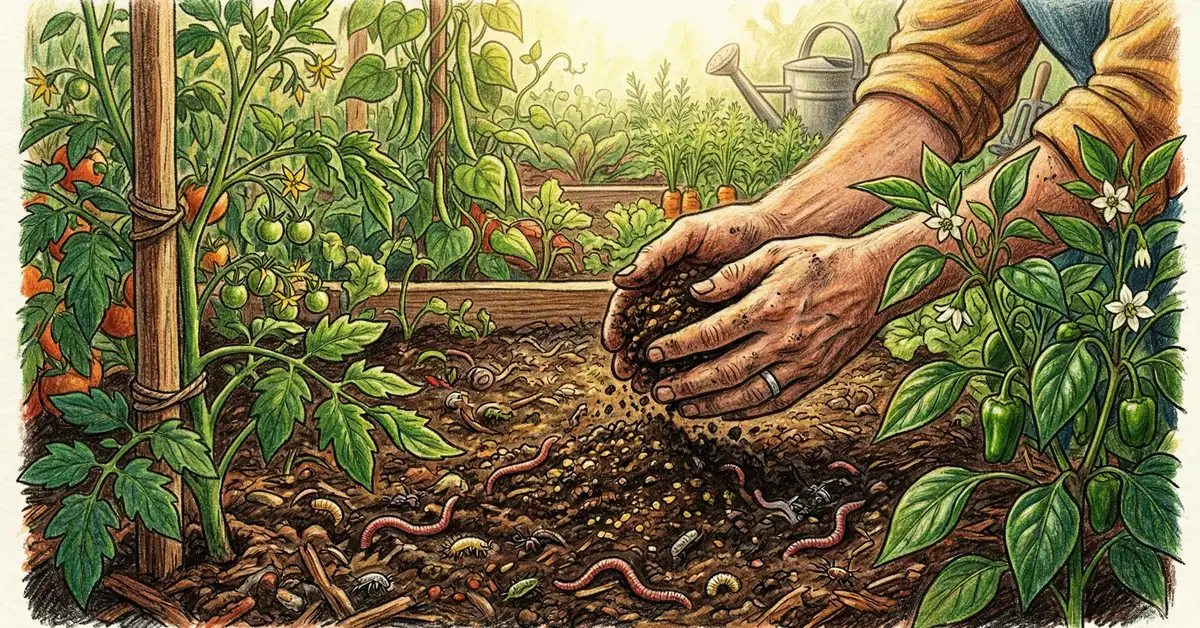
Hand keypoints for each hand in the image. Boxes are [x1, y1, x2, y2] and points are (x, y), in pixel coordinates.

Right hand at [602, 203, 785, 375]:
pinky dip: (687, 372)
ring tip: (645, 387)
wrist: (776, 233)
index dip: (617, 325)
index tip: (612, 343)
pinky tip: (680, 388)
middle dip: (631, 356)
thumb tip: (622, 278)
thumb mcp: (690, 233)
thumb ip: (657, 253)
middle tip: (626, 374)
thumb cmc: (730, 227)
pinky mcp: (721, 331)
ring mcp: (695, 318)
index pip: (629, 304)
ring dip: (653, 370)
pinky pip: (700, 355)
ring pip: (667, 350)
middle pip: (642, 333)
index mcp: (659, 276)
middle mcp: (672, 300)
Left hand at [645, 235, 887, 418]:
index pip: (711, 333)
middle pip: (724, 371)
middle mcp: (784, 340)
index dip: (678, 346)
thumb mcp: (777, 252)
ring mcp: (801, 363)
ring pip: (748, 394)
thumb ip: (734, 272)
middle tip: (657, 391)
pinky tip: (726, 413)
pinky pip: (777, 401)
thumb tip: (696, 291)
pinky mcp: (816, 376)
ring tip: (683, 408)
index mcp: (769, 306)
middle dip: (686, 385)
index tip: (652, 353)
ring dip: (711, 405)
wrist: (878, 280)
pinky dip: (748, 411)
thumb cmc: (825, 258)